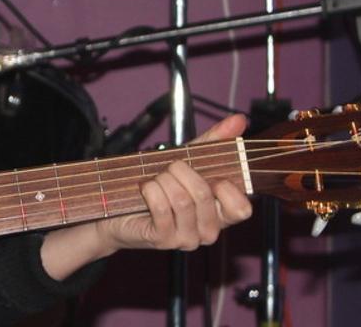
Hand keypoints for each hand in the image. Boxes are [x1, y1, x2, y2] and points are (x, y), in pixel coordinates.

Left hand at [93, 113, 255, 251]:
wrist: (118, 210)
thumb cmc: (159, 186)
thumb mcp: (188, 161)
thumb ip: (214, 142)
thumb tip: (239, 120)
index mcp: (220, 214)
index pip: (242, 209)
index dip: (228, 187)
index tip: (210, 173)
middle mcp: (208, 231)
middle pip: (204, 195)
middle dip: (182, 171)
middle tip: (170, 167)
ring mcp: (186, 238)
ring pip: (181, 200)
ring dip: (163, 180)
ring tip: (156, 178)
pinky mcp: (163, 240)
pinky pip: (160, 208)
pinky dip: (151, 190)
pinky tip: (146, 188)